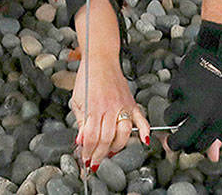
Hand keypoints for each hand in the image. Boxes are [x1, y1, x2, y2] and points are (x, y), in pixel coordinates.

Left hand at [70, 55, 149, 172]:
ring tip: (111, 153)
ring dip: (117, 147)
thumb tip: (80, 141)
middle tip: (95, 162)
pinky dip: (144, 130)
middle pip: (106, 138)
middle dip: (100, 154)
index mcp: (93, 108)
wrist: (101, 60)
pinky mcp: (131, 102)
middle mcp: (109, 108)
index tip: (85, 160)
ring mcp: (122, 106)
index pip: (90, 136)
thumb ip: (80, 122)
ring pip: (123, 133)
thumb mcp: (77, 101)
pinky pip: (141, 118)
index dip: (87, 151)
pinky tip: (144, 141)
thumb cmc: (88, 79)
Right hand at [165, 20, 221, 158]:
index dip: (191, 147)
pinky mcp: (179, 84)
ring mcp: (190, 99)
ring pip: (170, 118)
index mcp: (220, 121)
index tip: (187, 143)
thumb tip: (212, 157)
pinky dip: (176, 94)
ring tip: (182, 106)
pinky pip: (171, 97)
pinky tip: (187, 86)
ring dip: (173, 115)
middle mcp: (204, 113)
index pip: (200, 146)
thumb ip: (220, 133)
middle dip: (172, 144)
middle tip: (170, 141)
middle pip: (179, 140)